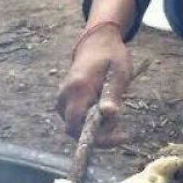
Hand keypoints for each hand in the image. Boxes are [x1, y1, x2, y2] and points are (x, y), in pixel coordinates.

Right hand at [57, 24, 132, 146]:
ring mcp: (61, 101)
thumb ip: (113, 93)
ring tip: (115, 117)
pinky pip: (75, 122)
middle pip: (74, 131)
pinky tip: (104, 114)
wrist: (94, 45)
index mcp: (79, 87)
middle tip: (121, 133)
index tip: (119, 137)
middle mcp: (64, 96)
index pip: (77, 125)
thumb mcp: (120, 72)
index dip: (96, 137)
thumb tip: (109, 114)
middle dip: (98, 137)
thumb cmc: (111, 57)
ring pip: (75, 128)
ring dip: (95, 130)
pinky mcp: (62, 104)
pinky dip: (90, 124)